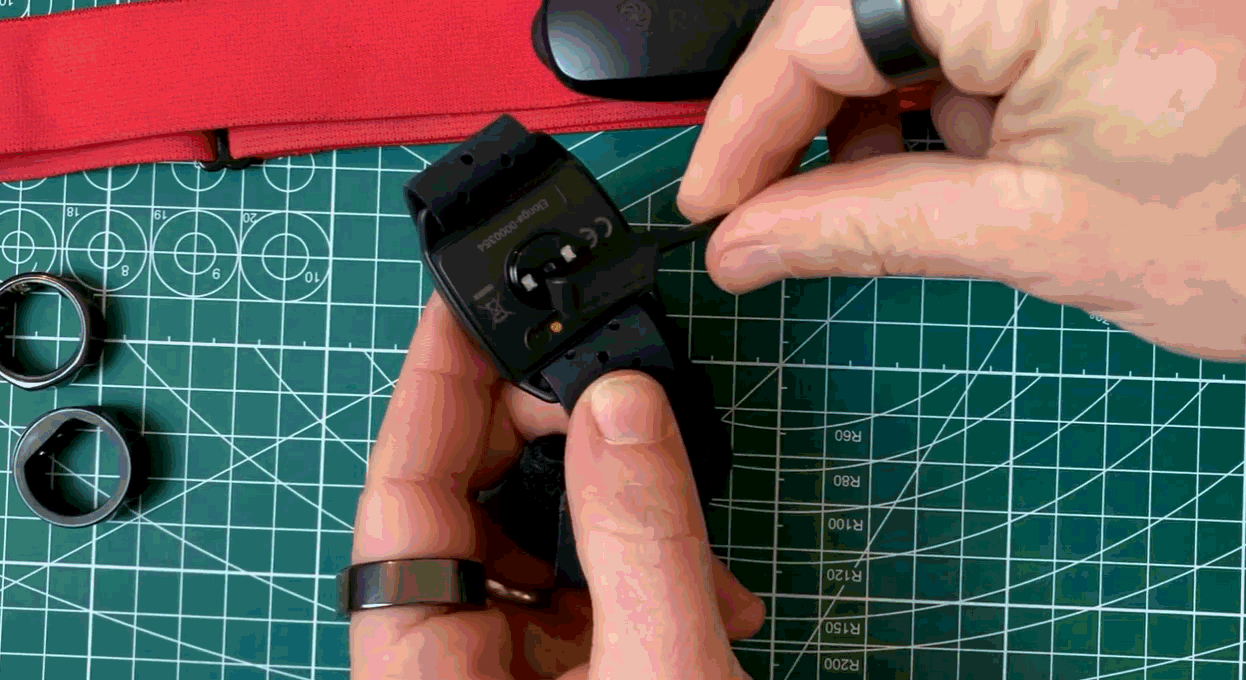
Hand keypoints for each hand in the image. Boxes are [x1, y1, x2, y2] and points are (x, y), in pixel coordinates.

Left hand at [348, 293, 764, 678]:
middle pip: (466, 496)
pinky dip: (645, 560)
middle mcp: (452, 656)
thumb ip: (640, 540)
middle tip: (615, 383)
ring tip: (684, 495)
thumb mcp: (656, 669)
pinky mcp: (565, 671)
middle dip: (547, 428)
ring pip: (536, 533)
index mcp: (424, 665)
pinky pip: (586, 582)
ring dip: (616, 500)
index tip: (464, 302)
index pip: (401, 492)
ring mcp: (509, 665)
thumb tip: (619, 400)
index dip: (431, 384)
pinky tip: (711, 582)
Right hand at [678, 0, 1245, 360]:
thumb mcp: (1035, 233)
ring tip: (925, 196)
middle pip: (853, 10)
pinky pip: (969, 19)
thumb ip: (865, 226)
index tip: (711, 207)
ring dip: (886, 110)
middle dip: (816, 118)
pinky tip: (972, 157)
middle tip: (784, 217)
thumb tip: (744, 242)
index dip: (747, 125)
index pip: (819, 27)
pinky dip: (947, 92)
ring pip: (904, 16)